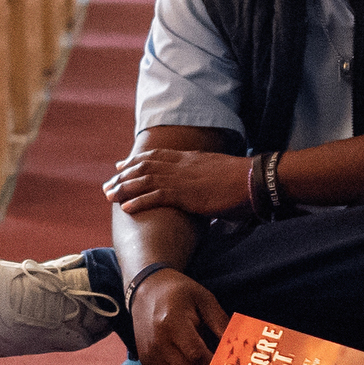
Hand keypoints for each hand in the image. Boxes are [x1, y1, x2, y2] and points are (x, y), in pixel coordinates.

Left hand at [104, 144, 257, 219]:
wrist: (255, 180)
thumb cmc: (244, 181)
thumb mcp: (219, 175)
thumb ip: (206, 181)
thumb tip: (205, 192)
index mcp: (189, 158)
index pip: (156, 156)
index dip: (136, 161)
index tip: (121, 165)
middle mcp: (181, 165)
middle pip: (144, 167)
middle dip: (123, 176)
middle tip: (108, 185)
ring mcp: (182, 179)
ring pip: (144, 180)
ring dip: (124, 189)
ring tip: (109, 196)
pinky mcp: (185, 194)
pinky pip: (155, 196)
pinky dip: (138, 202)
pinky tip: (126, 208)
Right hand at [129, 266, 227, 364]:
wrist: (147, 289)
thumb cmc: (179, 293)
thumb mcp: (204, 298)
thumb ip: (220, 321)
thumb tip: (234, 345)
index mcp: (173, 323)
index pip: (196, 354)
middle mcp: (158, 341)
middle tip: (214, 364)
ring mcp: (149, 353)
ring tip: (198, 363)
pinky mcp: (144, 360)